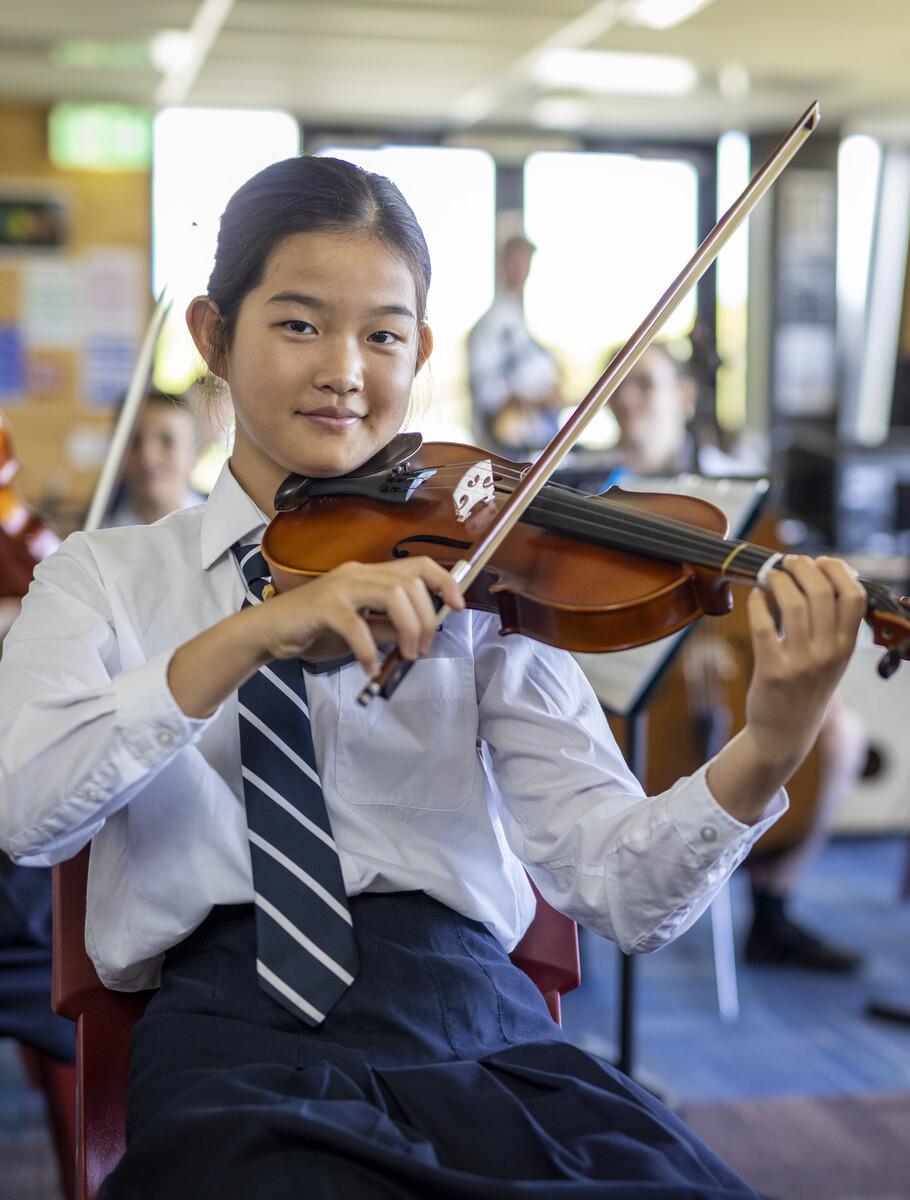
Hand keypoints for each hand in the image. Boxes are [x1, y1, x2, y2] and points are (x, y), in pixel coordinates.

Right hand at [249, 557, 464, 676]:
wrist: (268, 632)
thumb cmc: (315, 631)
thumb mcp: (362, 631)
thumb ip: (388, 627)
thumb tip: (419, 633)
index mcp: (370, 574)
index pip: (418, 565)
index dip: (445, 581)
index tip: (460, 605)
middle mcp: (358, 573)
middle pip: (410, 582)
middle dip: (427, 618)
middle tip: (420, 649)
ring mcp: (340, 587)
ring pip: (392, 594)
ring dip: (408, 628)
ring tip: (405, 654)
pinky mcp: (323, 606)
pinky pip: (357, 625)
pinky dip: (369, 649)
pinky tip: (370, 667)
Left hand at [743, 556, 866, 773]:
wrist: (785, 733)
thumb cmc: (807, 688)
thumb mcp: (831, 658)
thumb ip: (831, 624)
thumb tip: (817, 576)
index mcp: (846, 647)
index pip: (854, 597)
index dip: (838, 570)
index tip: (821, 561)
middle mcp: (828, 653)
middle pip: (822, 592)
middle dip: (803, 567)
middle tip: (789, 562)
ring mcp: (800, 663)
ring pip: (793, 604)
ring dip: (778, 580)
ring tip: (770, 574)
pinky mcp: (771, 670)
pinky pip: (763, 626)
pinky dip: (758, 603)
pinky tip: (755, 596)